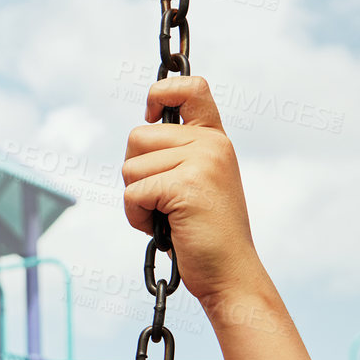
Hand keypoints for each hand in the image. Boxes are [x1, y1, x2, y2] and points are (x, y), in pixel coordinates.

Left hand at [121, 77, 269, 310]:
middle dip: (135, 173)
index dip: (160, 91)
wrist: (228, 271)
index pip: (191, 88)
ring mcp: (201, 162)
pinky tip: (161, 228)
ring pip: (130, 167)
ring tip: (165, 217)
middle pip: (137, 137)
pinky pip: (132, 193)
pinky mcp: (185, 186)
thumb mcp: (196, 182)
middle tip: (161, 201)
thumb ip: (176, 154)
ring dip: (136, 200)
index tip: (150, 114)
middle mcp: (211, 144)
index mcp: (214, 139)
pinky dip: (136, 217)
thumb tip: (142, 128)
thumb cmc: (203, 233)